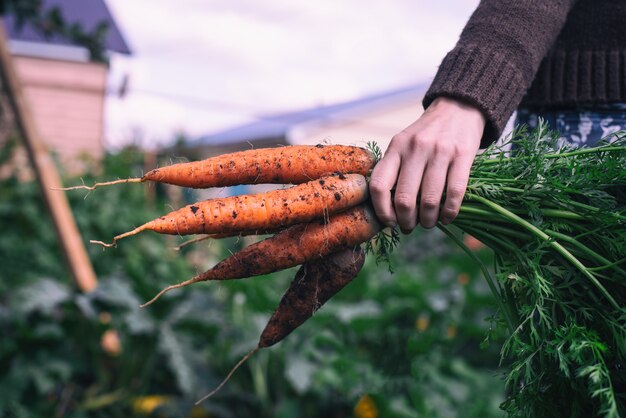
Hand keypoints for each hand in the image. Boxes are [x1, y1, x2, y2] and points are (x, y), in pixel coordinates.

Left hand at [369, 96, 484, 231]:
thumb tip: (388, 209)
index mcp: (396, 147)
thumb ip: (394, 170)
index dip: (382, 210)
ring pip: (429, 199)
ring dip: (428, 220)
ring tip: (428, 223)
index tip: (390, 222)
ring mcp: (440, 151)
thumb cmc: (426, 134)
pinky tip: (447, 218)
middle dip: (406, 221)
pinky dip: (450, 212)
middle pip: (404, 198)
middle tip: (410, 227)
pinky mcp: (463, 155)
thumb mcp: (403, 144)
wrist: (458, 108)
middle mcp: (415, 148)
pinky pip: (455, 192)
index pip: (379, 185)